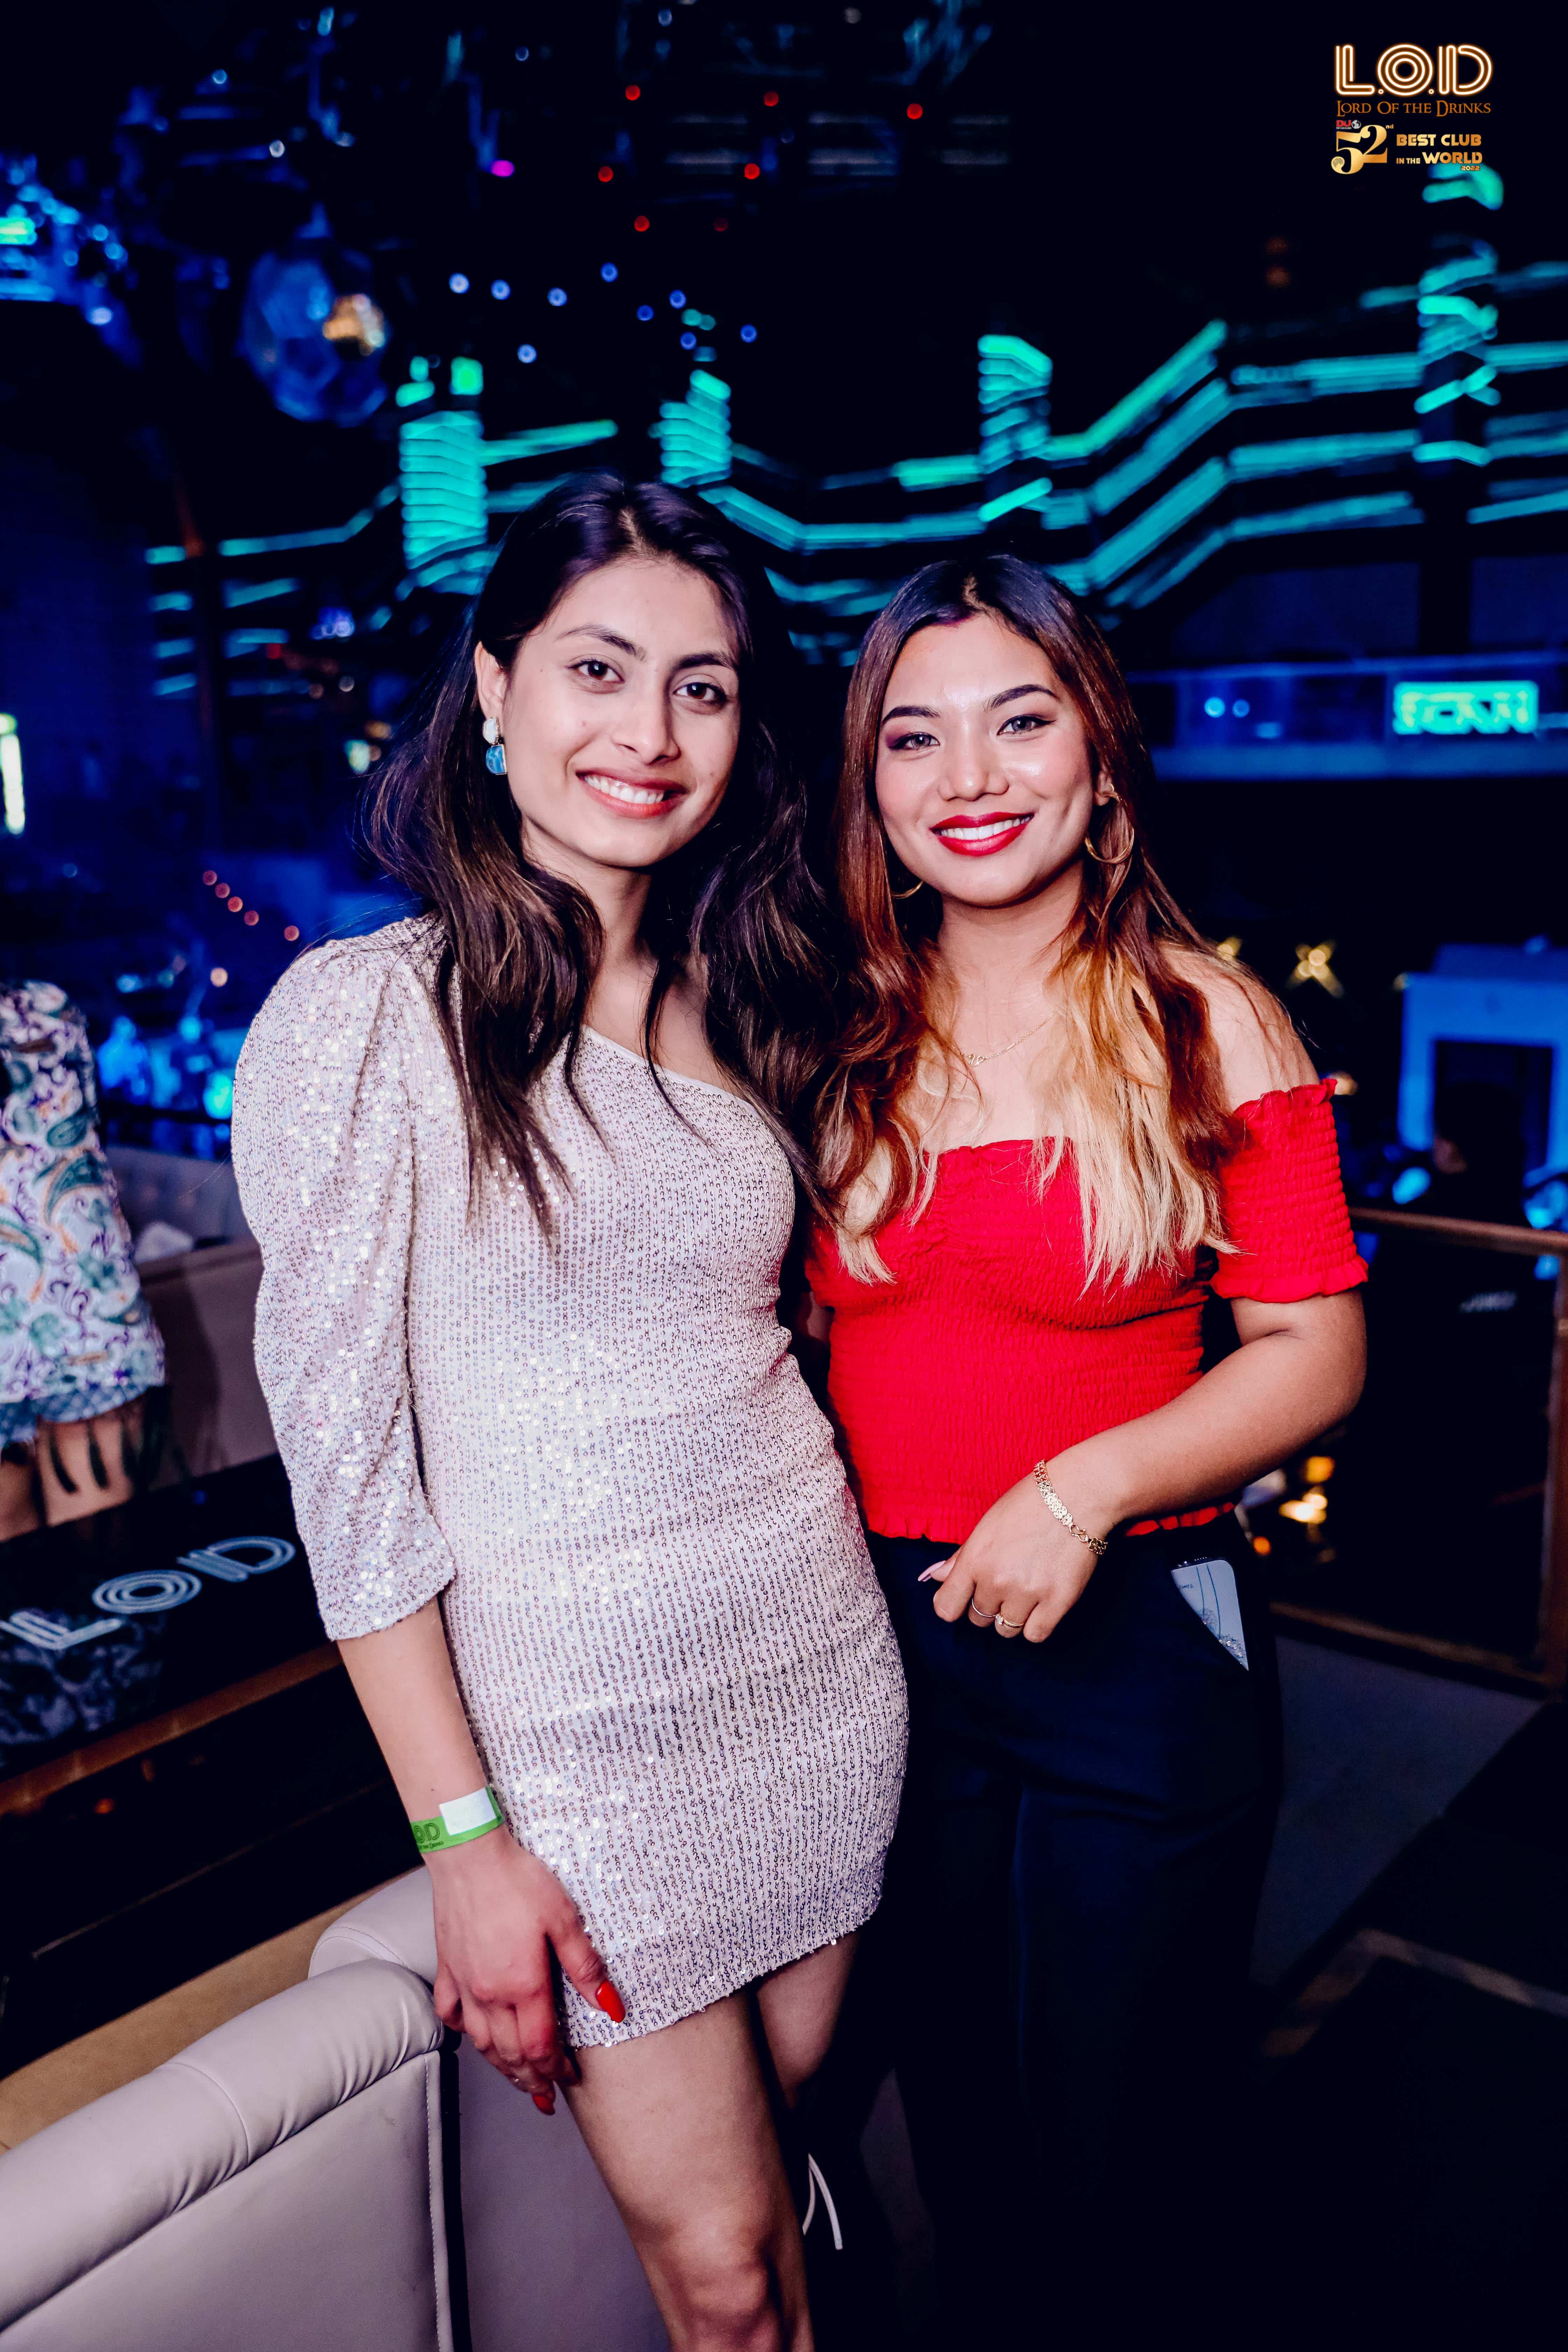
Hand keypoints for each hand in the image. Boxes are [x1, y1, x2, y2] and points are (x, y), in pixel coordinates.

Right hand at [427, 1830, 623, 2112]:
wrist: (469, 1852)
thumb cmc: (518, 1879)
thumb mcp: (565, 1919)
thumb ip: (586, 1967)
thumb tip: (612, 2007)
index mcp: (522, 1984)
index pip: (541, 2045)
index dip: (556, 2068)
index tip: (569, 2079)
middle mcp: (489, 1993)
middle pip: (509, 2053)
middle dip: (530, 2080)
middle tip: (543, 2096)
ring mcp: (464, 1983)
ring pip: (480, 2041)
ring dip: (500, 2066)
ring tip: (515, 2079)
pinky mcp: (447, 1966)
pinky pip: (450, 2012)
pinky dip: (463, 2031)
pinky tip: (472, 2034)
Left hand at [923, 1466, 1110, 1643]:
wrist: (1078, 1495)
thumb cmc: (1030, 1503)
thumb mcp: (987, 1524)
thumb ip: (961, 1556)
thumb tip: (937, 1576)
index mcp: (975, 1560)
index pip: (946, 1607)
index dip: (953, 1605)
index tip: (963, 1599)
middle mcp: (997, 1581)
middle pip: (978, 1618)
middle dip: (987, 1605)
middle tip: (1006, 1582)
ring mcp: (1028, 1594)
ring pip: (1006, 1630)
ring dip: (1011, 1616)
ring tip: (1025, 1591)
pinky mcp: (1058, 1602)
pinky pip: (1035, 1635)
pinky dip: (1036, 1624)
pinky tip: (1041, 1604)